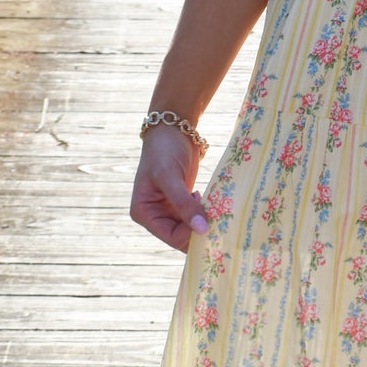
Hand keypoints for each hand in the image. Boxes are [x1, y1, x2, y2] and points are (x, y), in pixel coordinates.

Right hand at [130, 125, 208, 251]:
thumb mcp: (171, 176)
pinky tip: (214, 205)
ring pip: (190, 228)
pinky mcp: (182, 204)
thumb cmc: (164, 151)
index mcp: (144, 213)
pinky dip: (206, 215)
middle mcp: (155, 216)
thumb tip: (202, 230)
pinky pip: (196, 217)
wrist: (172, 130)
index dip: (191, 235)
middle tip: (222, 223)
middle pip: (181, 236)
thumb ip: (184, 204)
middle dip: (200, 231)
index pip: (171, 236)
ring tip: (220, 213)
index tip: (212, 225)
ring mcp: (169, 210)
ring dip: (205, 223)